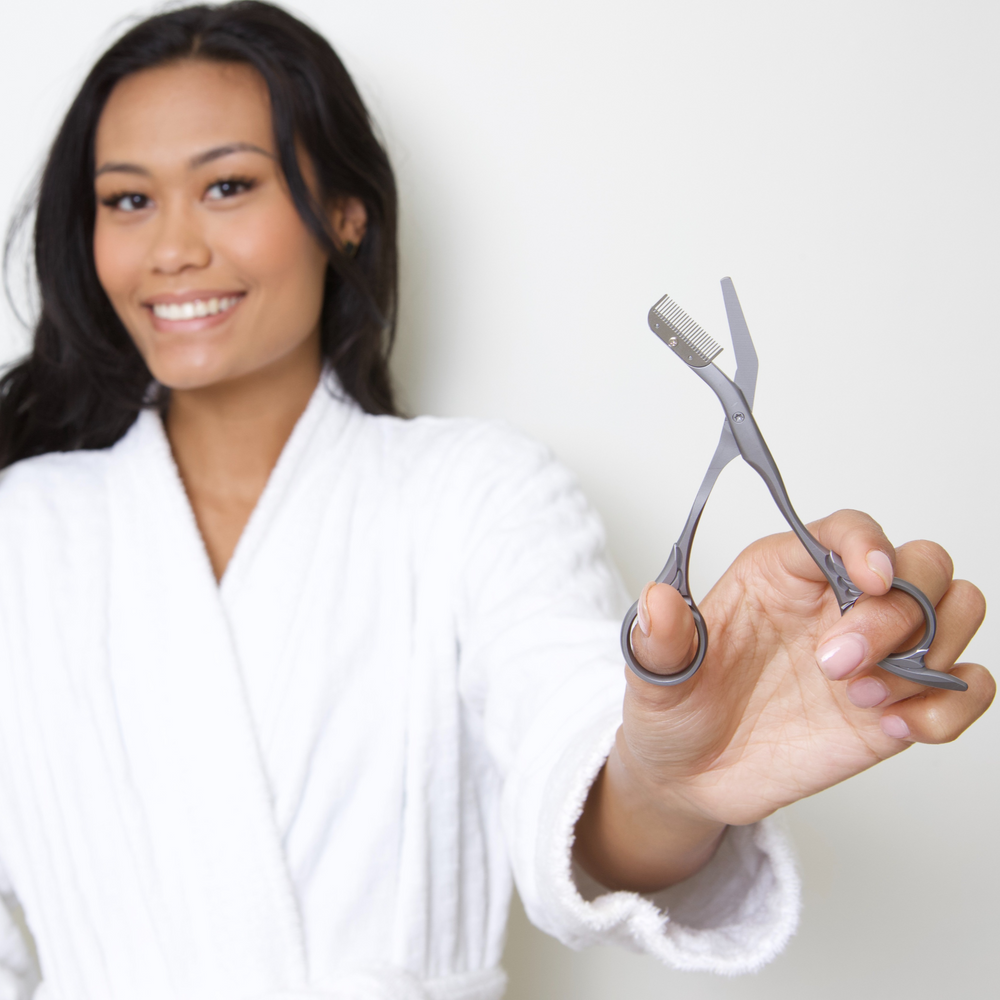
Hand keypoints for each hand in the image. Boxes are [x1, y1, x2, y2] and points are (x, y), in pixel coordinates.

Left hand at [574, 510, 993, 890]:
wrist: (690, 778)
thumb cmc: (675, 710)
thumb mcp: (654, 678)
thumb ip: (661, 639)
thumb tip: (657, 600)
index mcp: (782, 574)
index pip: (848, 530)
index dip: (869, 543)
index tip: (870, 578)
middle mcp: (836, 603)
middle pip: (920, 564)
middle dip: (899, 610)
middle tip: (838, 665)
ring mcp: (874, 654)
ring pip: (955, 609)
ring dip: (932, 650)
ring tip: (865, 697)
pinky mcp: (895, 704)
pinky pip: (965, 686)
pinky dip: (953, 704)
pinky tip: (900, 726)